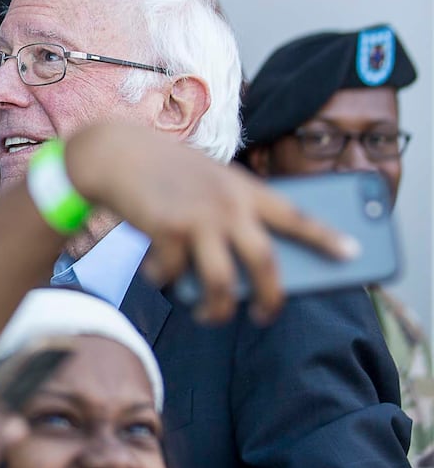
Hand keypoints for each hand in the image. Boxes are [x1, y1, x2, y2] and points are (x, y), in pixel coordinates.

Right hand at [66, 123, 355, 324]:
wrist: (116, 153)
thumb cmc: (164, 170)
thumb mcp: (209, 180)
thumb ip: (231, 212)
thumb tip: (241, 270)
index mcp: (243, 189)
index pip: (295, 215)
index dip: (324, 236)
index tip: (351, 253)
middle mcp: (228, 204)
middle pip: (266, 263)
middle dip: (272, 299)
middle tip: (266, 315)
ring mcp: (199, 218)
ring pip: (224, 283)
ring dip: (218, 309)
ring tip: (211, 315)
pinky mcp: (168, 230)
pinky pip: (176, 275)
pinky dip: (166, 280)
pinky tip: (157, 273)